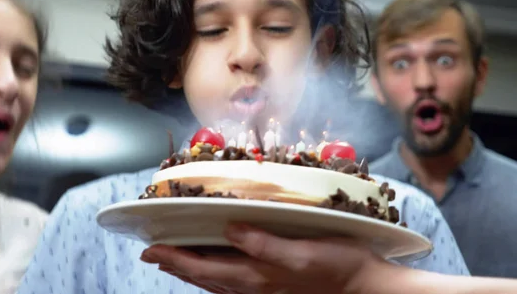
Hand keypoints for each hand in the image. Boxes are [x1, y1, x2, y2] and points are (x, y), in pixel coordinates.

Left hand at [140, 223, 386, 293]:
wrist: (365, 288)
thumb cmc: (338, 265)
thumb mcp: (303, 252)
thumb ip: (264, 244)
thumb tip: (230, 229)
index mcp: (256, 275)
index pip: (204, 268)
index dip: (175, 259)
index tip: (151, 248)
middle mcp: (253, 285)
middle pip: (203, 277)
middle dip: (175, 265)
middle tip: (151, 253)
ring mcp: (263, 289)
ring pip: (215, 281)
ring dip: (191, 271)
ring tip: (172, 261)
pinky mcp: (273, 286)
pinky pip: (232, 283)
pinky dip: (213, 275)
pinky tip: (214, 270)